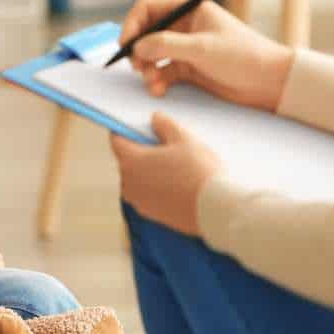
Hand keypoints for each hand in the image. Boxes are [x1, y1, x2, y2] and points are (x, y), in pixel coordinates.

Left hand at [109, 112, 221, 235]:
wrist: (216, 209)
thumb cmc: (199, 171)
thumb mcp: (183, 138)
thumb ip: (164, 125)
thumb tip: (154, 119)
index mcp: (130, 161)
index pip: (117, 140)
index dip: (126, 130)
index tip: (137, 126)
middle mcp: (128, 183)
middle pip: (128, 160)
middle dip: (142, 150)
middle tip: (165, 143)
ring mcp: (139, 201)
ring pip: (139, 178)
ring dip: (150, 170)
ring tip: (176, 164)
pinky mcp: (152, 214)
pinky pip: (149, 194)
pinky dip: (158, 186)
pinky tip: (179, 182)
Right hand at [120, 0, 293, 111]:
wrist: (270, 83)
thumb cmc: (244, 56)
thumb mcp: (203, 48)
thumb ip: (167, 45)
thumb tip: (136, 47)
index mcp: (190, 10)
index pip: (149, 9)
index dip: (133, 25)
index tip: (126, 45)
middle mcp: (185, 27)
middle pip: (147, 34)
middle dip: (138, 51)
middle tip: (137, 67)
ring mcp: (186, 49)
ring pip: (152, 56)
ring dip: (146, 69)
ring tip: (151, 82)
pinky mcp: (189, 70)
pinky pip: (162, 73)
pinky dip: (157, 81)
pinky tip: (159, 90)